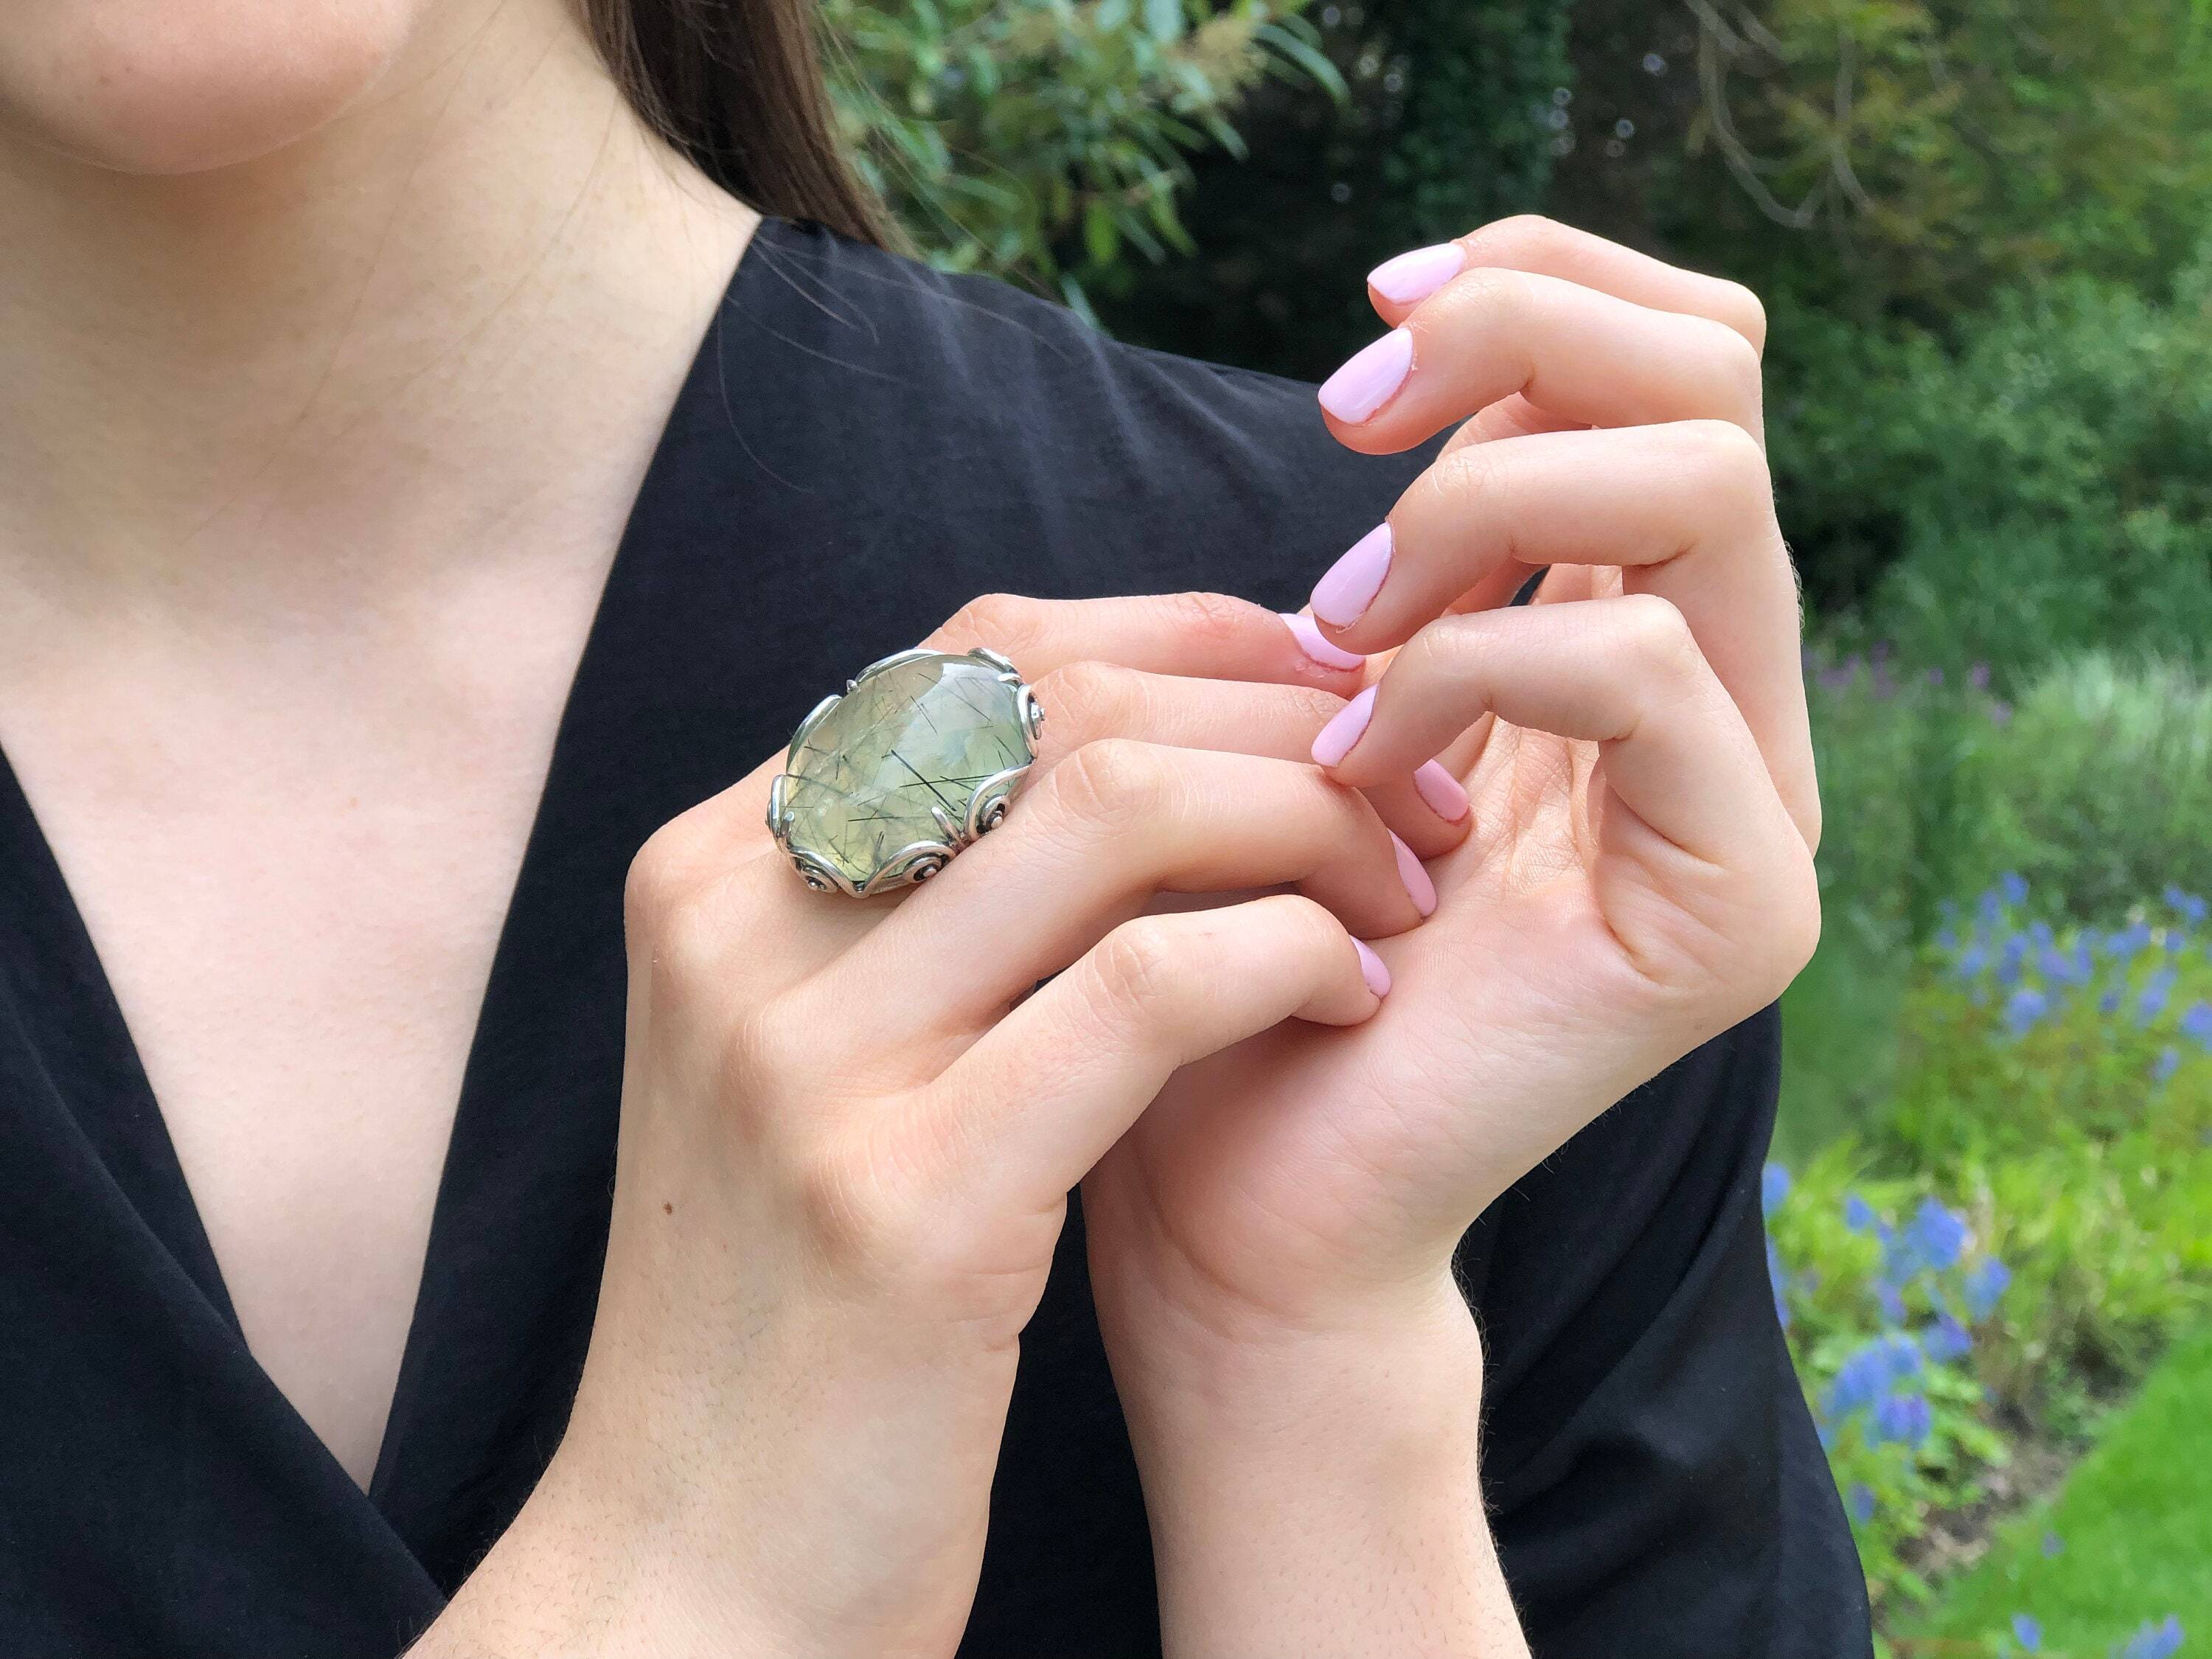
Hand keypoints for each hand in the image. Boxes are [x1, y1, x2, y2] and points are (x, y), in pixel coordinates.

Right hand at [420, 595, 1441, 1658]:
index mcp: (715, 871)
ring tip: (1397, 892)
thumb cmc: (811, 1303)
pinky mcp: (903, 1199)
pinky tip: (1352, 998)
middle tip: (1406, 790)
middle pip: (1060, 706)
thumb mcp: (828, 1063)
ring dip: (1308, 826)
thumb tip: (1152, 745)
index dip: (1184, 644)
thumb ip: (931, 903)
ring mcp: (805, 1058)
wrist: (700, 1564)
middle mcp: (736, 927)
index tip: (1325, 697)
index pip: (978, 656)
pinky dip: (1288, 957)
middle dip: (1276, 722)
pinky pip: (1151, 988)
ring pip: (1117, 814)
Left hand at [1081, 219, 1817, 1653]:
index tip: (1370, 310)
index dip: (1539, 285)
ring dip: (1482, 516)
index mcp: (1629, 633)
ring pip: (1702, 496)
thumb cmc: (1225, 937)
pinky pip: (1650, 667)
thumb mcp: (1300, 689)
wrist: (1233, 1190)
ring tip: (1341, 622)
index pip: (1677, 364)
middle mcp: (1724, 703)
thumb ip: (1407, 543)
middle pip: (1719, 386)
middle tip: (1345, 416)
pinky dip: (1474, 668)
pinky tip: (1353, 757)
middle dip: (1522, 344)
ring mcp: (1752, 804)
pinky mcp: (1736, 904)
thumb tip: (1423, 363)